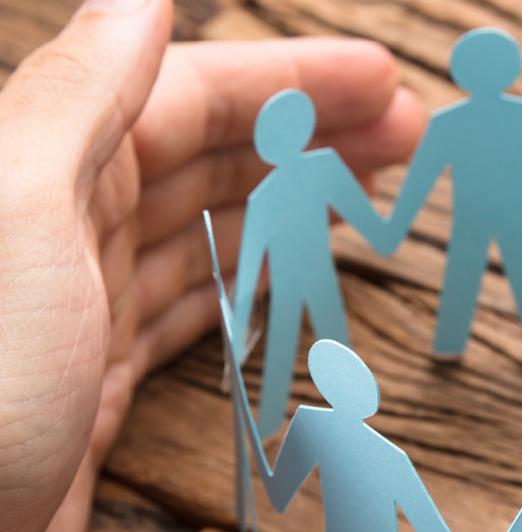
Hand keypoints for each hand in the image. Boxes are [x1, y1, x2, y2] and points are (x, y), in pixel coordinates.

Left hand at [0, 1, 424, 531]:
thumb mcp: (17, 212)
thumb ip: (81, 98)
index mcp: (47, 171)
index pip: (192, 96)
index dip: (294, 81)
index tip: (383, 80)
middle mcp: (64, 228)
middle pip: (210, 159)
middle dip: (311, 136)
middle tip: (405, 135)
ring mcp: (83, 308)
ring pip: (208, 232)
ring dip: (291, 203)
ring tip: (367, 192)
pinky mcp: (97, 382)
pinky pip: (190, 308)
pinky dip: (246, 281)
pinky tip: (285, 271)